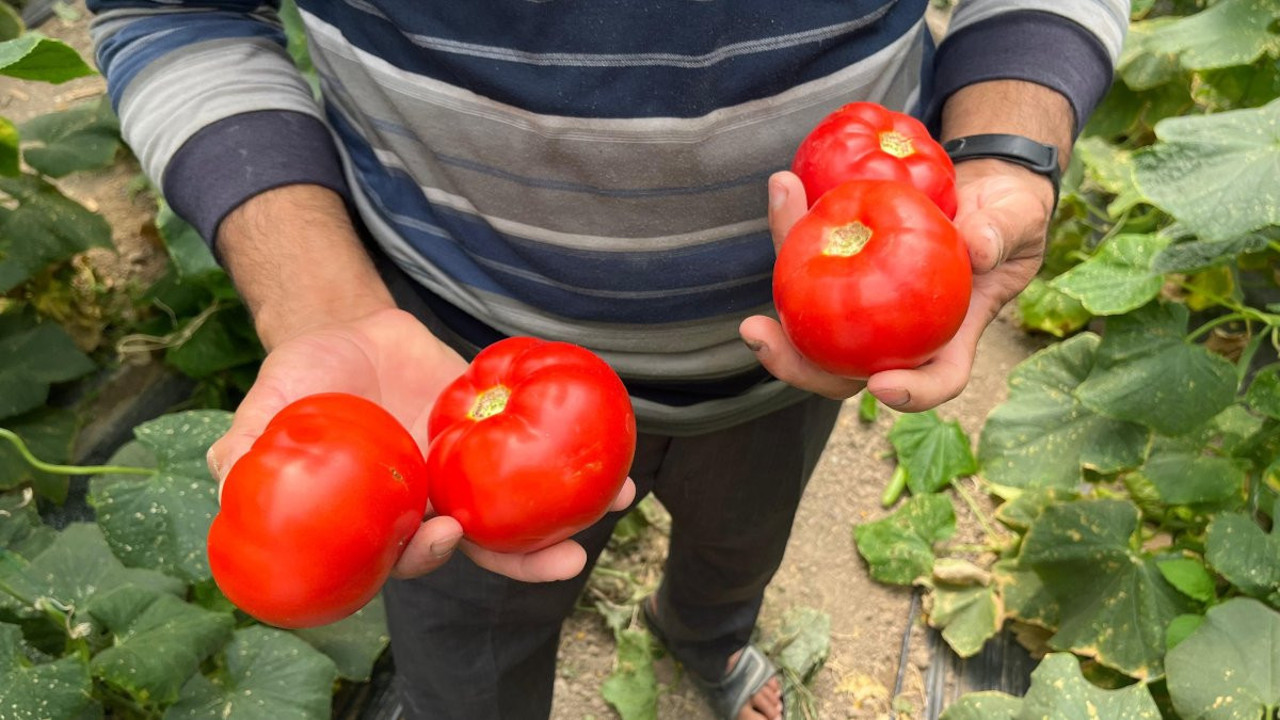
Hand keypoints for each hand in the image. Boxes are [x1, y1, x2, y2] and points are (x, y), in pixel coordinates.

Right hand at [207, 307, 635, 581]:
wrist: (347, 327)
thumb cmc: (301, 379)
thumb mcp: (267, 407)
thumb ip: (249, 448)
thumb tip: (228, 484)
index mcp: (380, 514)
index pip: (406, 553)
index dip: (427, 556)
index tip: (443, 534)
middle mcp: (430, 499)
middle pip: (482, 544)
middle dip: (525, 559)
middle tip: (566, 561)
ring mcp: (467, 465)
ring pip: (520, 502)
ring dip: (568, 511)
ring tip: (617, 503)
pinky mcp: (493, 426)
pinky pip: (536, 444)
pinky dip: (574, 448)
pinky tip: (615, 446)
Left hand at [740, 162, 1052, 409]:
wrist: (982, 192)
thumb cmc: (1008, 219)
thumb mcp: (1019, 223)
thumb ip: (1001, 234)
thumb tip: (977, 248)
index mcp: (949, 338)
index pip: (934, 381)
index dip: (910, 394)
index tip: (882, 384)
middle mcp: (897, 334)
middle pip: (843, 370)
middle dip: (795, 364)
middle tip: (759, 335)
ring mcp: (865, 306)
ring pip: (813, 316)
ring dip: (780, 278)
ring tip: (773, 226)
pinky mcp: (844, 269)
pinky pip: (812, 259)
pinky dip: (795, 225)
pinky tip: (785, 186)